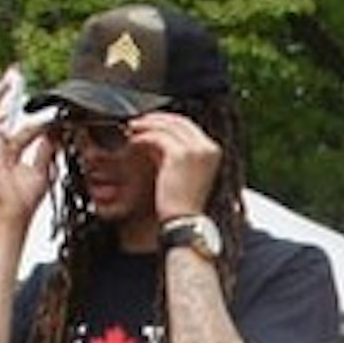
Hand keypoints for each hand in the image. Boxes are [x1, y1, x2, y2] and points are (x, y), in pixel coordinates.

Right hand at [0, 68, 55, 229]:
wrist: (18, 214)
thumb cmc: (27, 197)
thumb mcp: (43, 168)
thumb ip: (46, 149)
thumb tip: (53, 132)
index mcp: (9, 149)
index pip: (17, 124)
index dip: (26, 110)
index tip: (35, 95)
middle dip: (3, 92)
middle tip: (13, 72)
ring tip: (5, 83)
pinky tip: (3, 115)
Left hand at [132, 109, 222, 228]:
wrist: (184, 223)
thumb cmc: (182, 206)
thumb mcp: (183, 174)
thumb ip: (174, 155)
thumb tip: (157, 141)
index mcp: (213, 152)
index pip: (188, 126)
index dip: (167, 121)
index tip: (150, 123)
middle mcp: (208, 148)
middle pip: (178, 121)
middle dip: (155, 119)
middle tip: (137, 123)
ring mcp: (196, 150)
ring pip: (167, 126)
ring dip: (146, 126)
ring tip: (131, 130)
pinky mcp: (180, 155)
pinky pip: (157, 137)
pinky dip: (142, 137)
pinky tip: (132, 142)